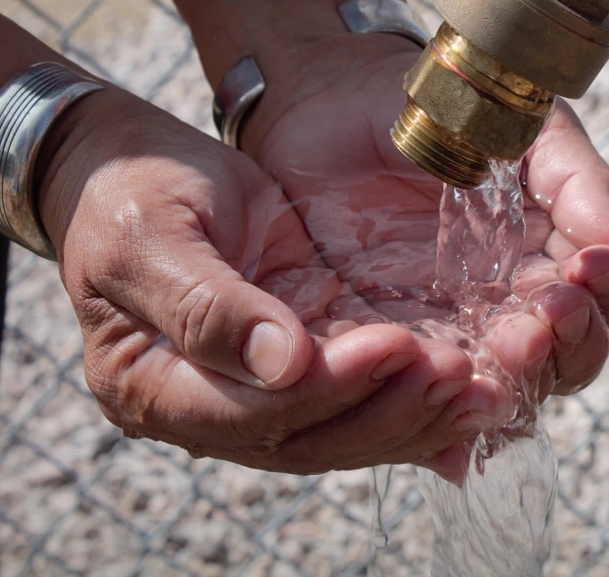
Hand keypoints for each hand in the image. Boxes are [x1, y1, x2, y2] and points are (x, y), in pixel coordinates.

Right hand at [37, 87, 494, 473]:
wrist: (126, 169)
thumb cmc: (126, 194)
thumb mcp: (149, 236)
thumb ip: (204, 306)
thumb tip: (280, 364)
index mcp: (152, 387)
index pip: (252, 414)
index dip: (327, 388)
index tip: (393, 344)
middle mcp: (206, 407)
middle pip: (308, 438)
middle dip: (389, 410)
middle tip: (461, 374)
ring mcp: (253, 390)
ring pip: (342, 429)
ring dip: (413, 414)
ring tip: (482, 388)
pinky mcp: (296, 357)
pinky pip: (356, 396)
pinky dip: (410, 398)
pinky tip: (469, 395)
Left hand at [239, 32, 608, 473]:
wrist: (339, 97)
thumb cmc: (444, 108)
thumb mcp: (522, 127)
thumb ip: (575, 179)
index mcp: (555, 255)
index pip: (607, 303)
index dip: (608, 296)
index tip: (590, 268)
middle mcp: (515, 305)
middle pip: (570, 360)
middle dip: (568, 344)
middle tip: (544, 318)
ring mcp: (456, 331)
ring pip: (509, 387)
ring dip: (518, 377)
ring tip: (505, 342)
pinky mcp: (395, 347)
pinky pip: (430, 395)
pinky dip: (448, 409)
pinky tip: (445, 389)